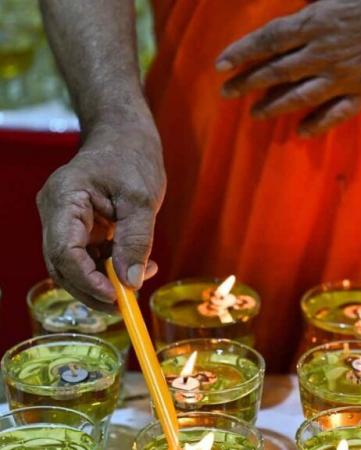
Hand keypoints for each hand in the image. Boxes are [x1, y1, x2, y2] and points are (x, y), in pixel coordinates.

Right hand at [36, 120, 164, 310]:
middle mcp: (55, 213)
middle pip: (62, 266)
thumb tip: (131, 282)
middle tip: (127, 304)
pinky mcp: (78, 228)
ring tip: (139, 278)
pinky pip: (87, 257)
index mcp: (63, 199)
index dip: (86, 280)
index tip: (116, 296)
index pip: (63, 251)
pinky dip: (108, 268)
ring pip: (74, 266)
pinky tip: (136, 266)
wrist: (125, 135)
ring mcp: (64, 221)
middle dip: (93, 289)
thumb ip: (136, 240)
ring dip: (104, 281)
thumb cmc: (132, 157)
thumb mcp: (142, 199)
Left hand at [215, 0, 360, 135]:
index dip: (241, 53)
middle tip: (227, 94)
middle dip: (248, 83)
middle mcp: (322, 52)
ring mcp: (342, 75)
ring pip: (299, 95)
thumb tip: (286, 18)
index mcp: (315, 22)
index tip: (220, 66)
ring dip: (274, 106)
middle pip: (276, 70)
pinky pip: (336, 112)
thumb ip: (309, 8)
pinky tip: (301, 132)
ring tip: (255, 115)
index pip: (267, 40)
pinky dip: (318, 124)